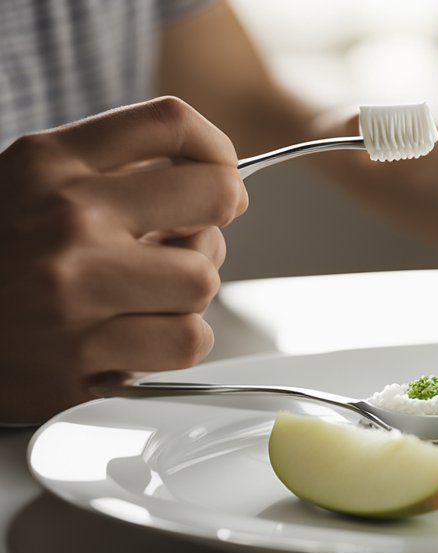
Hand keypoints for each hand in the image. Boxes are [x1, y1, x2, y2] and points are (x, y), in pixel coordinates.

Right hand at [0, 97, 247, 422]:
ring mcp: (74, 288)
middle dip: (212, 224)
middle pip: (215, 196)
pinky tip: (132, 339)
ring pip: (203, 280)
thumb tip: (216, 176)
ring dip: (187, 296)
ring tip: (144, 300)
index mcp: (50, 164)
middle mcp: (66, 218)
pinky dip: (172, 343)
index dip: (218, 152)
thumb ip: (112, 174)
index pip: (170, 123)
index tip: (220, 178)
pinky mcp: (83, 355)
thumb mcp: (29, 187)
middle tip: (186, 246)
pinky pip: (184, 340)